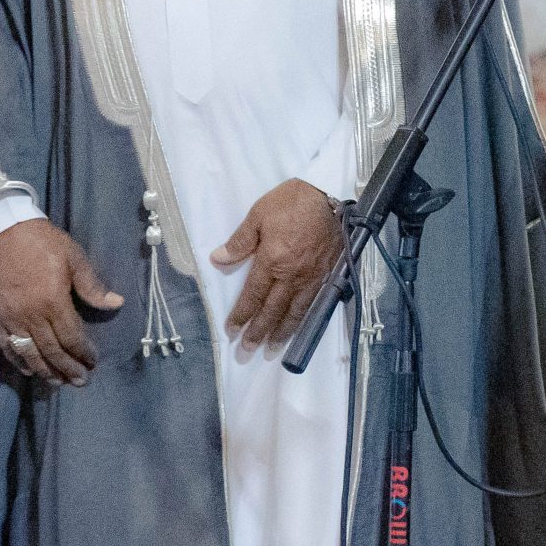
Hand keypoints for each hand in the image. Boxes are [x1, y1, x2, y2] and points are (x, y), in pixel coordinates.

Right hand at [0, 219, 122, 384]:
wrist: (3, 232)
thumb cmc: (44, 243)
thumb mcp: (75, 258)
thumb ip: (93, 286)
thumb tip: (116, 304)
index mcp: (52, 301)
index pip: (71, 336)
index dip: (83, 352)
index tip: (93, 361)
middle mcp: (30, 315)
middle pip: (51, 350)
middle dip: (68, 368)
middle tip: (81, 381)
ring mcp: (10, 318)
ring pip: (29, 353)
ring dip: (46, 371)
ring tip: (59, 383)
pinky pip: (6, 346)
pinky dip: (19, 361)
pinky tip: (30, 370)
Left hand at [214, 179, 343, 349]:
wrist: (328, 194)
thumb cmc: (290, 202)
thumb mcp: (258, 215)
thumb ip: (239, 241)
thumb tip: (218, 259)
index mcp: (272, 261)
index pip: (253, 295)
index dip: (241, 315)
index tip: (231, 331)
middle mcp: (291, 275)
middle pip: (273, 310)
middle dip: (259, 332)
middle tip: (247, 350)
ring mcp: (311, 277)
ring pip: (295, 312)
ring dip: (282, 332)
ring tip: (272, 349)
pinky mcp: (327, 274)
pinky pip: (314, 303)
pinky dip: (304, 319)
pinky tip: (298, 327)